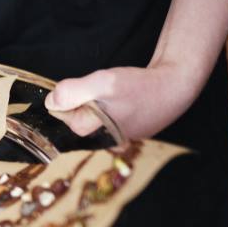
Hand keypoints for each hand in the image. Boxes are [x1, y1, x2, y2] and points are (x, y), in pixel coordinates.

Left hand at [44, 61, 202, 139]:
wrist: (176, 86)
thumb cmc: (139, 87)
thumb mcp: (102, 83)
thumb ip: (73, 92)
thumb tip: (51, 102)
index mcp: (92, 133)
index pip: (63, 114)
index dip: (71, 95)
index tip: (87, 88)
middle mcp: (103, 142)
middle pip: (78, 117)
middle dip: (85, 100)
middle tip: (103, 90)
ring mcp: (117, 139)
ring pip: (94, 116)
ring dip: (99, 102)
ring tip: (117, 94)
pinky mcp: (129, 133)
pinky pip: (109, 119)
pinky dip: (113, 106)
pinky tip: (125, 99)